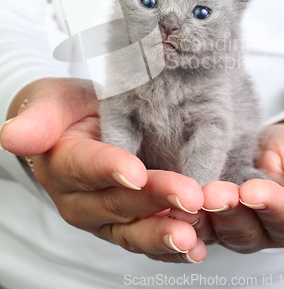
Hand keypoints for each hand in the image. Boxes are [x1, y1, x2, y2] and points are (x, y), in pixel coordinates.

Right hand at [1, 78, 205, 262]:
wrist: (79, 127)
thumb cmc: (67, 110)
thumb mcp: (51, 102)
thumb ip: (38, 119)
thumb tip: (10, 135)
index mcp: (62, 166)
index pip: (84, 168)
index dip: (108, 170)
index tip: (136, 172)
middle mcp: (80, 201)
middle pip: (117, 203)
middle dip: (154, 201)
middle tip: (188, 197)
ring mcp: (104, 218)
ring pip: (133, 231)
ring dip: (164, 234)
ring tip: (194, 235)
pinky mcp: (126, 225)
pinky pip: (146, 239)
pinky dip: (172, 246)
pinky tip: (198, 247)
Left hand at [170, 123, 283, 252]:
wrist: (266, 150)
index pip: (283, 217)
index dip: (269, 204)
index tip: (254, 191)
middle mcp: (258, 231)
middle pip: (244, 228)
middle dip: (228, 210)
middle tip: (214, 194)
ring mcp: (228, 227)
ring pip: (213, 230)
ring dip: (199, 216)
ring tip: (188, 199)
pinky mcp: (204, 219)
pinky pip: (189, 224)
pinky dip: (177, 217)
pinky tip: (165, 204)